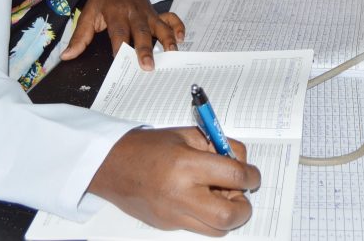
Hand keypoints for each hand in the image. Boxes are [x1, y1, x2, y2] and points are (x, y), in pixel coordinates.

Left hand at [61, 0, 184, 67]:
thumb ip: (80, 36)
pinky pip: (171, 18)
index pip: (118, 32)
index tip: (120, 61)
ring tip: (172, 54)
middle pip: (141, 32)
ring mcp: (148, 14)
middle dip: (145, 49)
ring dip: (167, 40)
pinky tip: (181, 39)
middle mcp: (134, 13)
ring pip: (160, 26)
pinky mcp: (157, 14)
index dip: (119, 46)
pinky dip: (178, 27)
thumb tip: (67, 56)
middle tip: (148, 66)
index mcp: (116, 13)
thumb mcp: (89, 13)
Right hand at [89, 127, 260, 235]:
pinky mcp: (167, 226)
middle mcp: (180, 194)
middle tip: (240, 192)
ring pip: (216, 230)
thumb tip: (241, 162)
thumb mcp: (188, 135)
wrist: (112, 164)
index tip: (251, 175)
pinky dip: (207, 216)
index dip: (250, 176)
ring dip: (226, 214)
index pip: (234, 177)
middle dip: (244, 207)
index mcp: (186, 165)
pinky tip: (199, 198)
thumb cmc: (149, 146)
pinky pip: (198, 227)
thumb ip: (218, 148)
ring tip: (218, 195)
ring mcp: (172, 215)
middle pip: (228, 216)